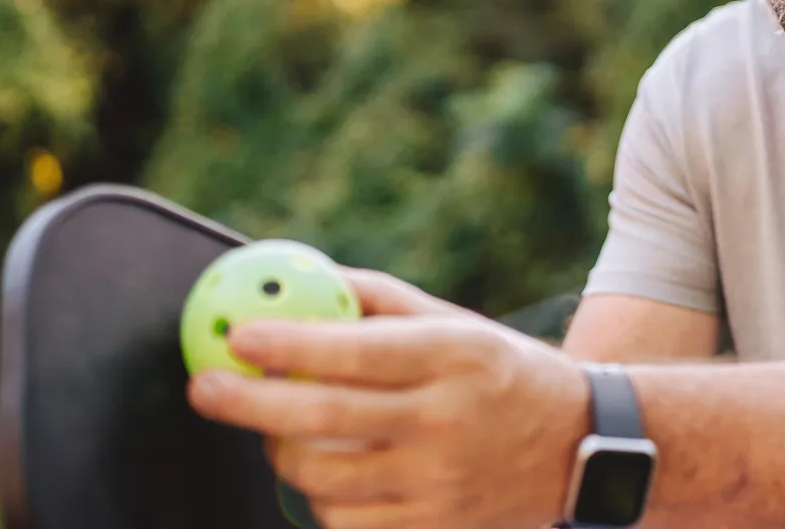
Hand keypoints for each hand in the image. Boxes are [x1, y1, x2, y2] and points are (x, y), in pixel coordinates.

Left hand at [187, 268, 589, 528]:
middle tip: (206, 388)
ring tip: (271, 430)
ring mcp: (440, 484)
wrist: (578, 447)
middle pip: (326, 421)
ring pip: (324, 479)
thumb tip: (302, 281)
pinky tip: (316, 472)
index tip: (239, 336)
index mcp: (454, 357)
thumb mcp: (454, 322)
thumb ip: (379, 302)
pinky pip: (347, 523)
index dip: (289, 346)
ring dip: (278, 452)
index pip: (357, 352)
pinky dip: (316, 498)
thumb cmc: (500, 370)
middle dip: (249, 405)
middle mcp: (446, 421)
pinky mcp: (435, 528)